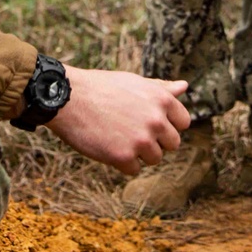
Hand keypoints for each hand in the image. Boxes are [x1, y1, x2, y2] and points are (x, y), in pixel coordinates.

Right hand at [49, 67, 189, 176]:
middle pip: (172, 144)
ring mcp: (141, 140)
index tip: (149, 123)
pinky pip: (134, 169)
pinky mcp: (124, 157)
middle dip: (155, 141)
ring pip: (155, 158)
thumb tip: (184, 86)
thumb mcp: (133, 82)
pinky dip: (121, 163)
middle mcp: (156, 120)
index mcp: (161, 99)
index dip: (167, 124)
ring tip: (117, 137)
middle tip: (130, 131)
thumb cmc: (100, 87)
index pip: (183, 122)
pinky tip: (107, 146)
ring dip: (139, 153)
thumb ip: (161, 88)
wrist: (67, 98)